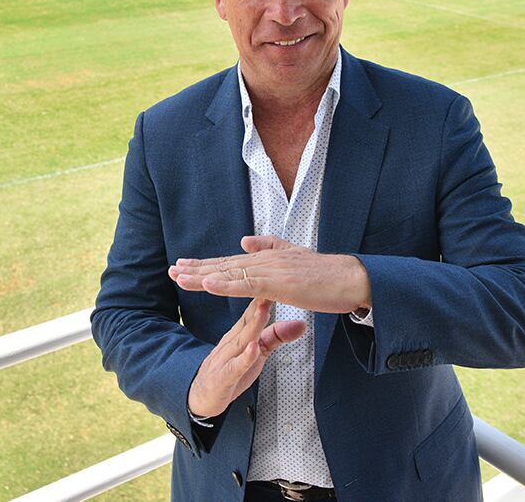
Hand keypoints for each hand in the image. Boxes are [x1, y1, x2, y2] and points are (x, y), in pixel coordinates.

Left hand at [170, 235, 372, 314]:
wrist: (352, 278)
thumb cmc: (326, 275)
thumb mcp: (294, 258)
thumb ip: (269, 247)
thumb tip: (244, 240)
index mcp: (267, 258)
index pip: (230, 262)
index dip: (206, 265)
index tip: (184, 266)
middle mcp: (265, 260)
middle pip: (225, 265)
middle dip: (196, 269)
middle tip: (172, 270)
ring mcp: (271, 270)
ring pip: (230, 274)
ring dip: (203, 276)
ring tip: (180, 277)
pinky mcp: (280, 283)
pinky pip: (247, 285)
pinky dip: (226, 284)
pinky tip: (208, 284)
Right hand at [187, 297, 304, 418]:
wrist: (202, 397)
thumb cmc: (231, 370)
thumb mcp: (258, 352)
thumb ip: (277, 337)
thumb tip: (301, 323)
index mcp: (240, 333)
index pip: (253, 310)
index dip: (264, 294)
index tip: (278, 277)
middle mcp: (232, 341)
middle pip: (246, 320)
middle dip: (259, 303)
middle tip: (271, 286)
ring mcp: (226, 358)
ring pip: (241, 339)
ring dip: (252, 324)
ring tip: (263, 310)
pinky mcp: (224, 377)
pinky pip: (236, 367)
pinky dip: (245, 358)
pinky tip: (253, 349)